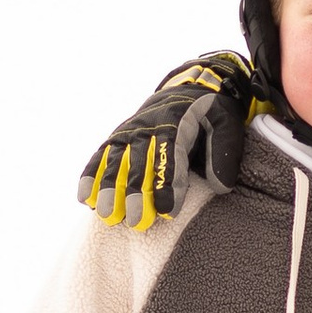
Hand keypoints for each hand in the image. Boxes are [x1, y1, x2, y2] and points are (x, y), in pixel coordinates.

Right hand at [80, 52, 255, 227]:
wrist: (186, 91)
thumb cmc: (210, 115)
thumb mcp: (227, 125)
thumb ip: (224, 154)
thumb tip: (220, 186)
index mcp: (176, 123)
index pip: (170, 157)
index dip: (167, 185)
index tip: (166, 212)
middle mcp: (147, 127)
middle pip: (139, 163)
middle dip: (135, 193)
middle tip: (135, 221)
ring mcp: (129, 132)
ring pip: (115, 161)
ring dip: (108, 189)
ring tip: (106, 215)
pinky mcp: (117, 138)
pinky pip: (100, 157)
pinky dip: (90, 176)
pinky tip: (85, 199)